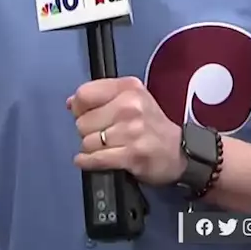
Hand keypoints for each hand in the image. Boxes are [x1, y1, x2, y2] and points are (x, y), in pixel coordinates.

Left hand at [67, 76, 184, 185]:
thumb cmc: (151, 125)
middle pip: (83, 121)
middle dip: (88, 131)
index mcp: (129, 88)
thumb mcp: (132, 98)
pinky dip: (87, 162)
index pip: (84, 94)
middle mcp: (130, 106)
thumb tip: (71, 103)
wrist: (179, 150)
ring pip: (88, 142)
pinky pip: (96, 159)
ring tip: (106, 147)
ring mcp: (132, 131)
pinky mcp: (132, 154)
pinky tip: (88, 160)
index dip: (79, 107)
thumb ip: (102, 96)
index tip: (85, 114)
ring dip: (92, 148)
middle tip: (103, 134)